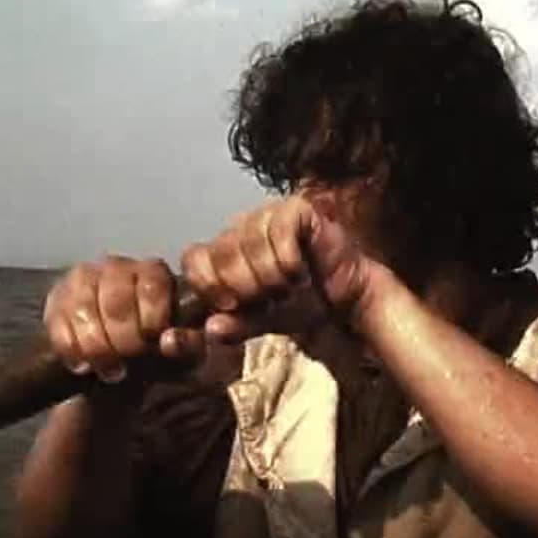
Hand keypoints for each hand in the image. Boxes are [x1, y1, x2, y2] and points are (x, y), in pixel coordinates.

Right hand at [43, 255, 203, 385]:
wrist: (116, 348)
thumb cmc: (154, 342)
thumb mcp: (178, 338)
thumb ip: (185, 338)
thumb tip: (171, 341)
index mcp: (153, 271)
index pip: (151, 287)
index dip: (151, 319)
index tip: (153, 343)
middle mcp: (116, 267)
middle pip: (116, 302)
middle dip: (124, 339)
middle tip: (130, 360)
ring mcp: (82, 280)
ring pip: (84, 311)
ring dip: (98, 347)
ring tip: (111, 370)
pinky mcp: (56, 299)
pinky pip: (58, 325)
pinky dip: (72, 351)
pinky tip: (85, 365)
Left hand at [179, 195, 380, 344]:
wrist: (344, 298)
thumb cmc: (300, 305)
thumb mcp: (261, 322)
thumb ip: (234, 326)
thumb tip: (211, 328)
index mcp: (223, 252)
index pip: (193, 259)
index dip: (209, 284)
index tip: (232, 305)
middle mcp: (240, 228)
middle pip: (221, 253)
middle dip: (246, 286)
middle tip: (269, 298)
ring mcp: (267, 214)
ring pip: (250, 244)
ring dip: (271, 276)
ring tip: (288, 287)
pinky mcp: (295, 209)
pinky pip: (279, 232)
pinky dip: (289, 260)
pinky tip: (300, 271)